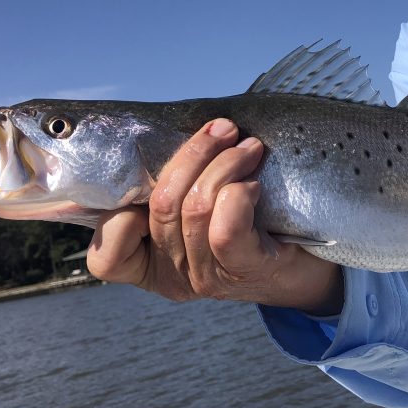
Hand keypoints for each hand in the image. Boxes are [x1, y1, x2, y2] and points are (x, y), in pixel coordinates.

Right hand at [86, 118, 343, 315]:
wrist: (304, 266)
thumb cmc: (243, 223)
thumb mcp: (192, 209)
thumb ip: (169, 183)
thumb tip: (156, 131)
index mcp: (146, 265)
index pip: (103, 257)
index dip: (114, 213)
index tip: (151, 171)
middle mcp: (173, 275)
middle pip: (161, 205)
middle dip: (192, 156)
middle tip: (223, 129)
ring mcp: (209, 278)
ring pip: (196, 208)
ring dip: (224, 163)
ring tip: (248, 146)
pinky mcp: (246, 270)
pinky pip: (227, 229)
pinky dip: (238, 193)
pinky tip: (253, 181)